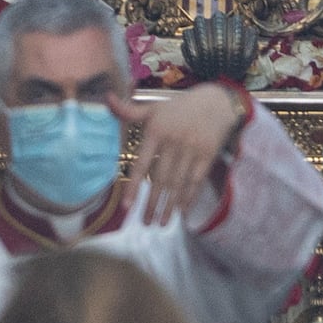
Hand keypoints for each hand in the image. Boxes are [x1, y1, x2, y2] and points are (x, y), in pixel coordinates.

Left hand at [124, 82, 247, 221]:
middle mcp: (173, 141)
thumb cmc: (179, 107)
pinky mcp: (207, 155)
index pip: (141, 163)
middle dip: (152, 203)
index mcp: (156, 130)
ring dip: (169, 206)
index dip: (133, 185)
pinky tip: (181, 211)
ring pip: (178, 183)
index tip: (127, 206)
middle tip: (145, 223)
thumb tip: (106, 99)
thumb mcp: (154, 106)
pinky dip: (189, 198)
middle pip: (160, 179)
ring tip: (161, 223)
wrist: (216, 101)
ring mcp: (191, 149)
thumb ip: (129, 111)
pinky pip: (196, 181)